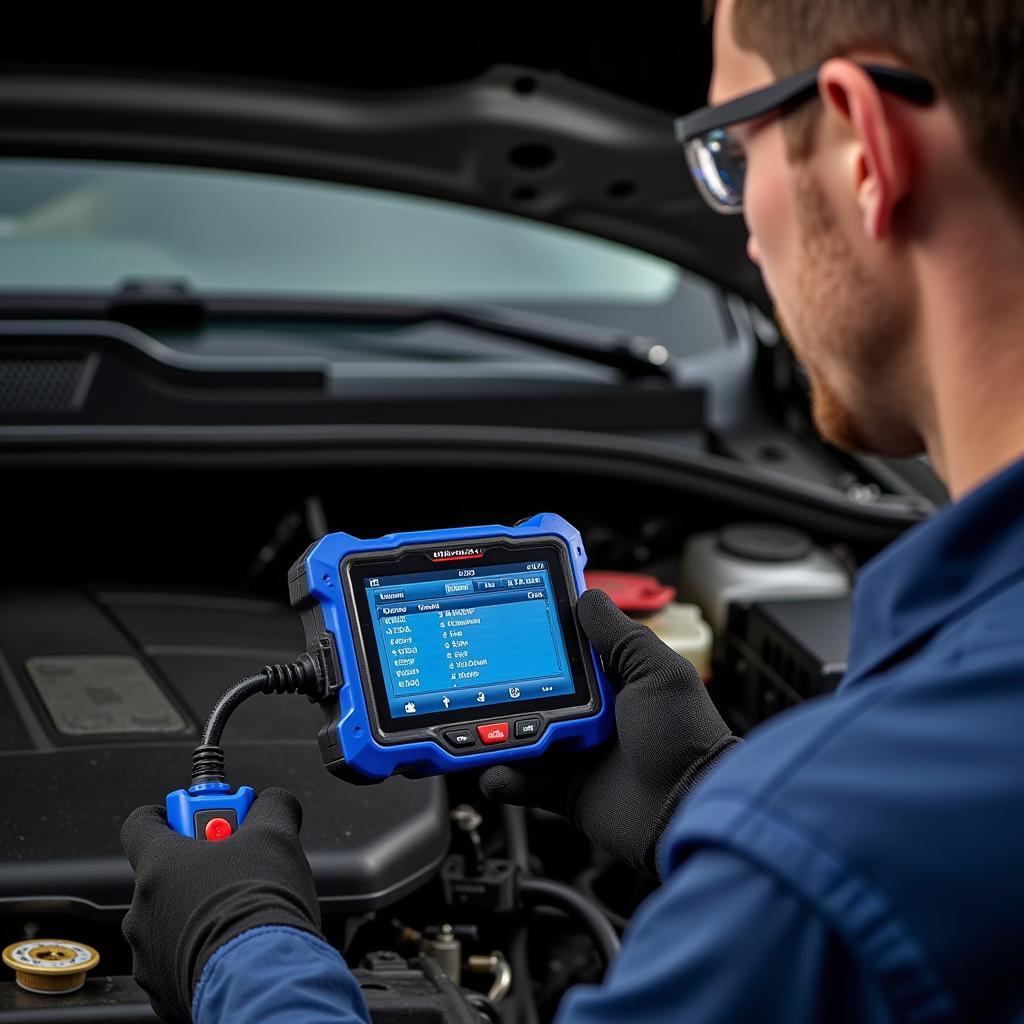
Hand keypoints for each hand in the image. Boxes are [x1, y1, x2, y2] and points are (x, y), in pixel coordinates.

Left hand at [121, 787, 321, 1023]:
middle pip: (164, 874)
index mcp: (160, 865)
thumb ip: (270, 807)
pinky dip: (201, 952)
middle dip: (200, 866)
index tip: (197, 818)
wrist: (263, 978)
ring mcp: (149, 955)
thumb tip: (273, 802)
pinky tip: (234, 948)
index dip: (169, 814)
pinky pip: (178, 961)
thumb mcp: (276, 834)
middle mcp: (142, 910)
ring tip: (242, 912)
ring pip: (171, 919)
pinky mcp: (162, 991)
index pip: (142, 823)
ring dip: (200, 911)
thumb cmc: (259, 907)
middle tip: (238, 865)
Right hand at [480, 589, 738, 875]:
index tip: (507, 623)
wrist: (690, 810)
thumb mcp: (657, 671)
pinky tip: (495, 771)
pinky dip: (504, 777)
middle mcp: (593, 714)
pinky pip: (524, 782)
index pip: (569, 650)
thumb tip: (586, 597)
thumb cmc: (686, 739)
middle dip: (507, 687)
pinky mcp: (566, 791)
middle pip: (535, 692)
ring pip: (522, 735)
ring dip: (497, 732)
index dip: (540, 638)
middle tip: (482, 680)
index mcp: (616, 680)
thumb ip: (620, 635)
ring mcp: (578, 753)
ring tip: (479, 726)